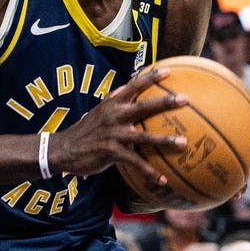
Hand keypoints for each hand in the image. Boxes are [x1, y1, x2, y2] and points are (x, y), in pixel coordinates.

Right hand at [50, 67, 187, 181]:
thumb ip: (113, 98)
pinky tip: (164, 179)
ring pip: (143, 137)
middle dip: (165, 102)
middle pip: (143, 107)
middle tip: (185, 98)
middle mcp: (114, 116)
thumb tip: (126, 85)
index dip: (150, 77)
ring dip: (164, 140)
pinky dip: (150, 171)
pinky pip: (135, 163)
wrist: (64, 149)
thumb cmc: (86, 130)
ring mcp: (114, 135)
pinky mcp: (112, 153)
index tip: (168, 70)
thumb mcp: (98, 110)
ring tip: (183, 142)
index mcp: (112, 104)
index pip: (133, 86)